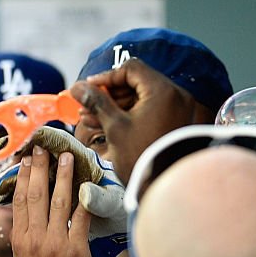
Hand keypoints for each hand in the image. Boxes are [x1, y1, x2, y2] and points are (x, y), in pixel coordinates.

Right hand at [0, 127, 128, 256]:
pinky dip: (85, 200)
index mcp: (20, 242)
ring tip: (68, 158)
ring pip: (59, 201)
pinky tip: (89, 185)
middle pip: (36, 195)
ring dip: (64, 176)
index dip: (24, 177)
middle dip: (40, 168)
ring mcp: (56, 244)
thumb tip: (30, 214)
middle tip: (44, 148)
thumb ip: (27, 238)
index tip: (27, 159)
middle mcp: (35, 239)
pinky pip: (81, 218)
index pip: (19, 201)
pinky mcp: (77, 250)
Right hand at [70, 58, 203, 182]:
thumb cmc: (142, 158)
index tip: (88, 88)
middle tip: (86, 105)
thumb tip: (76, 87)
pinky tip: (106, 124)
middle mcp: (177, 96)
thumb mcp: (115, 127)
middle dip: (109, 94)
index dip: (106, 77)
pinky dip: (131, 115)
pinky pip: (151, 111)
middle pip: (137, 83)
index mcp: (164, 91)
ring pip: (142, 98)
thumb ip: (96, 101)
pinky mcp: (176, 123)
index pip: (131, 69)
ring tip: (90, 118)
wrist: (166, 187)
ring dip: (116, 106)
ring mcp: (179, 110)